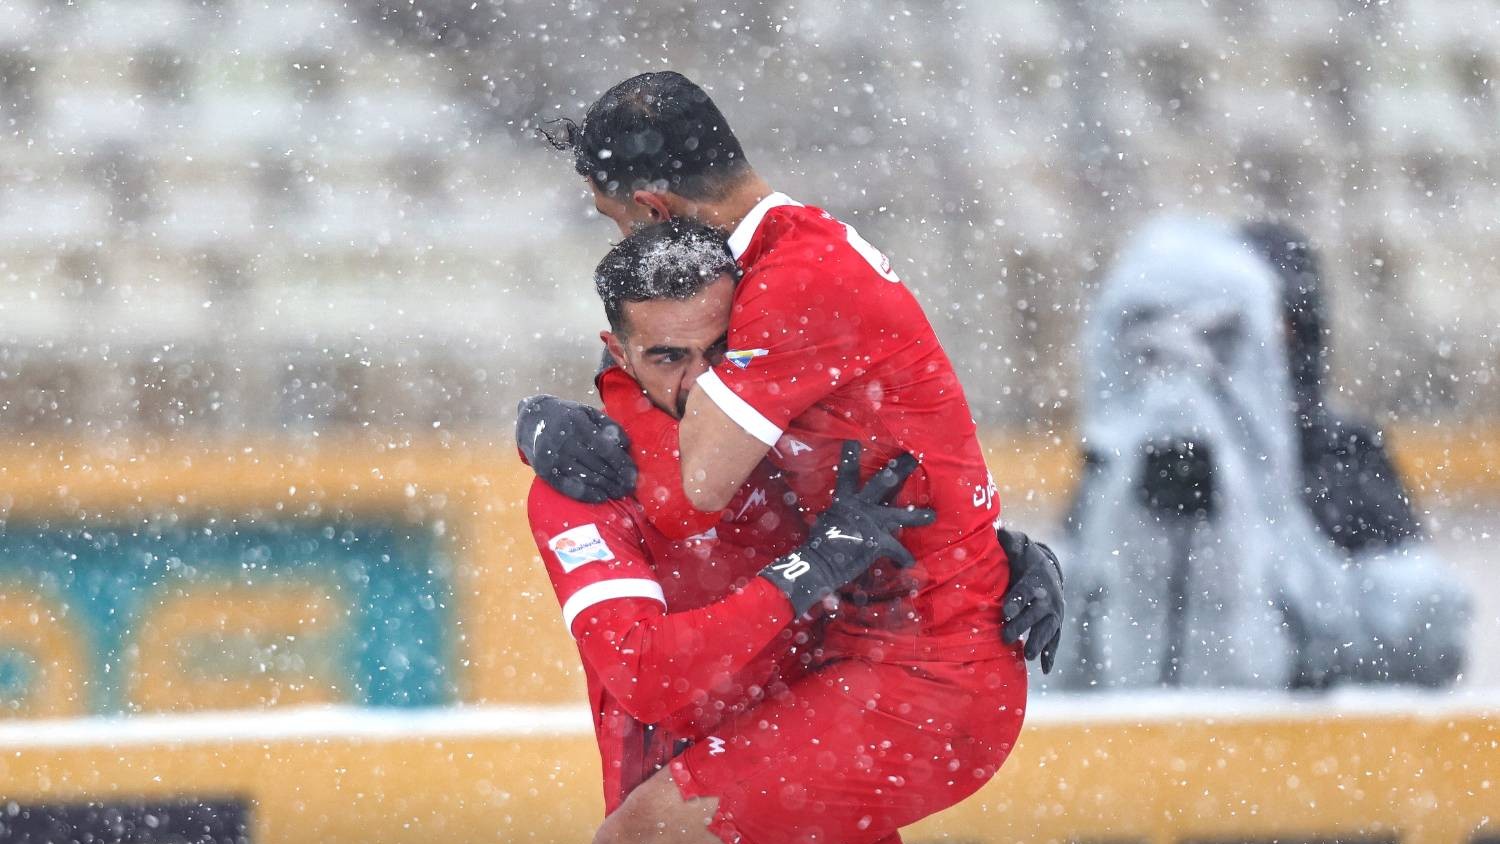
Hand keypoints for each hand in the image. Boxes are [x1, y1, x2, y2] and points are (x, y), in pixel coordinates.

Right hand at [516, 395, 637, 502]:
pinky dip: (586, 494)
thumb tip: (626, 446)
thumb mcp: (588, 413)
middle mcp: (564, 441)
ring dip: (605, 488)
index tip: (633, 474)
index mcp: (577, 424)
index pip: (605, 448)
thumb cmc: (567, 416)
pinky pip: (568, 487)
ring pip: (585, 477)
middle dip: (617, 479)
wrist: (531, 419)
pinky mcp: (544, 471)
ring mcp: (553, 457)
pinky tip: (601, 497)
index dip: (621, 463)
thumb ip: (609, 426)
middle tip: (630, 488)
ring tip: (620, 494)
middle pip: (597, 465)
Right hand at [759, 440, 934, 615]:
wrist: (821, 563)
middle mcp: (861, 506)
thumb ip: (833, 517)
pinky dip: (903, 558)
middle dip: (900, 470)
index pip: (847, 474)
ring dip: (918, 516)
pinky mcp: (879, 541)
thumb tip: (828, 517)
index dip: (849, 457)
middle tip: (914, 458)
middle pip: (884, 482)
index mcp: (844, 501)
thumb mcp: (824, 524)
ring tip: (932, 516)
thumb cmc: (818, 546)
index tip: (854, 441)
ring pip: (901, 515)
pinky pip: (898, 550)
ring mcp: (872, 522)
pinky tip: (908, 563)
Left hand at [998, 527, 1063, 672]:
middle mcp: (1049, 597)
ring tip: (1027, 656)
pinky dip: (1050, 655)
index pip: (1026, 590)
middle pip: (1036, 613)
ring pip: (1047, 629)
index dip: (1017, 599)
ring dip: (1038, 643)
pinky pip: (1055, 641)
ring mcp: (1055, 613)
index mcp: (1037, 579)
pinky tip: (1044, 670)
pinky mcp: (1055, 625)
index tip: (1005, 610)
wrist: (1048, 571)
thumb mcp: (1019, 548)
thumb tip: (998, 530)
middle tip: (1005, 636)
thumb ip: (1010, 541)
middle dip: (1022, 625)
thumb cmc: (1025, 561)